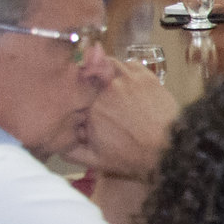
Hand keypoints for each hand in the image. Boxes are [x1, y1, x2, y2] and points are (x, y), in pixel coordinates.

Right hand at [61, 59, 177, 178]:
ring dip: (107, 70)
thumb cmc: (132, 156)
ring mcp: (127, 81)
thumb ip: (70, 149)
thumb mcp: (95, 160)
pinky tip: (127, 81)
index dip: (75, 89)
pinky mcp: (145, 77)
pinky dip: (126, 69)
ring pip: (108, 64)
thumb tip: (55, 139)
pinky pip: (129, 64)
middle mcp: (106, 91)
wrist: (168, 150)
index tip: (79, 93)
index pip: (74, 89)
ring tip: (110, 82)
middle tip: (95, 86)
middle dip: (89, 78)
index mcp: (90, 109)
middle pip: (89, 72)